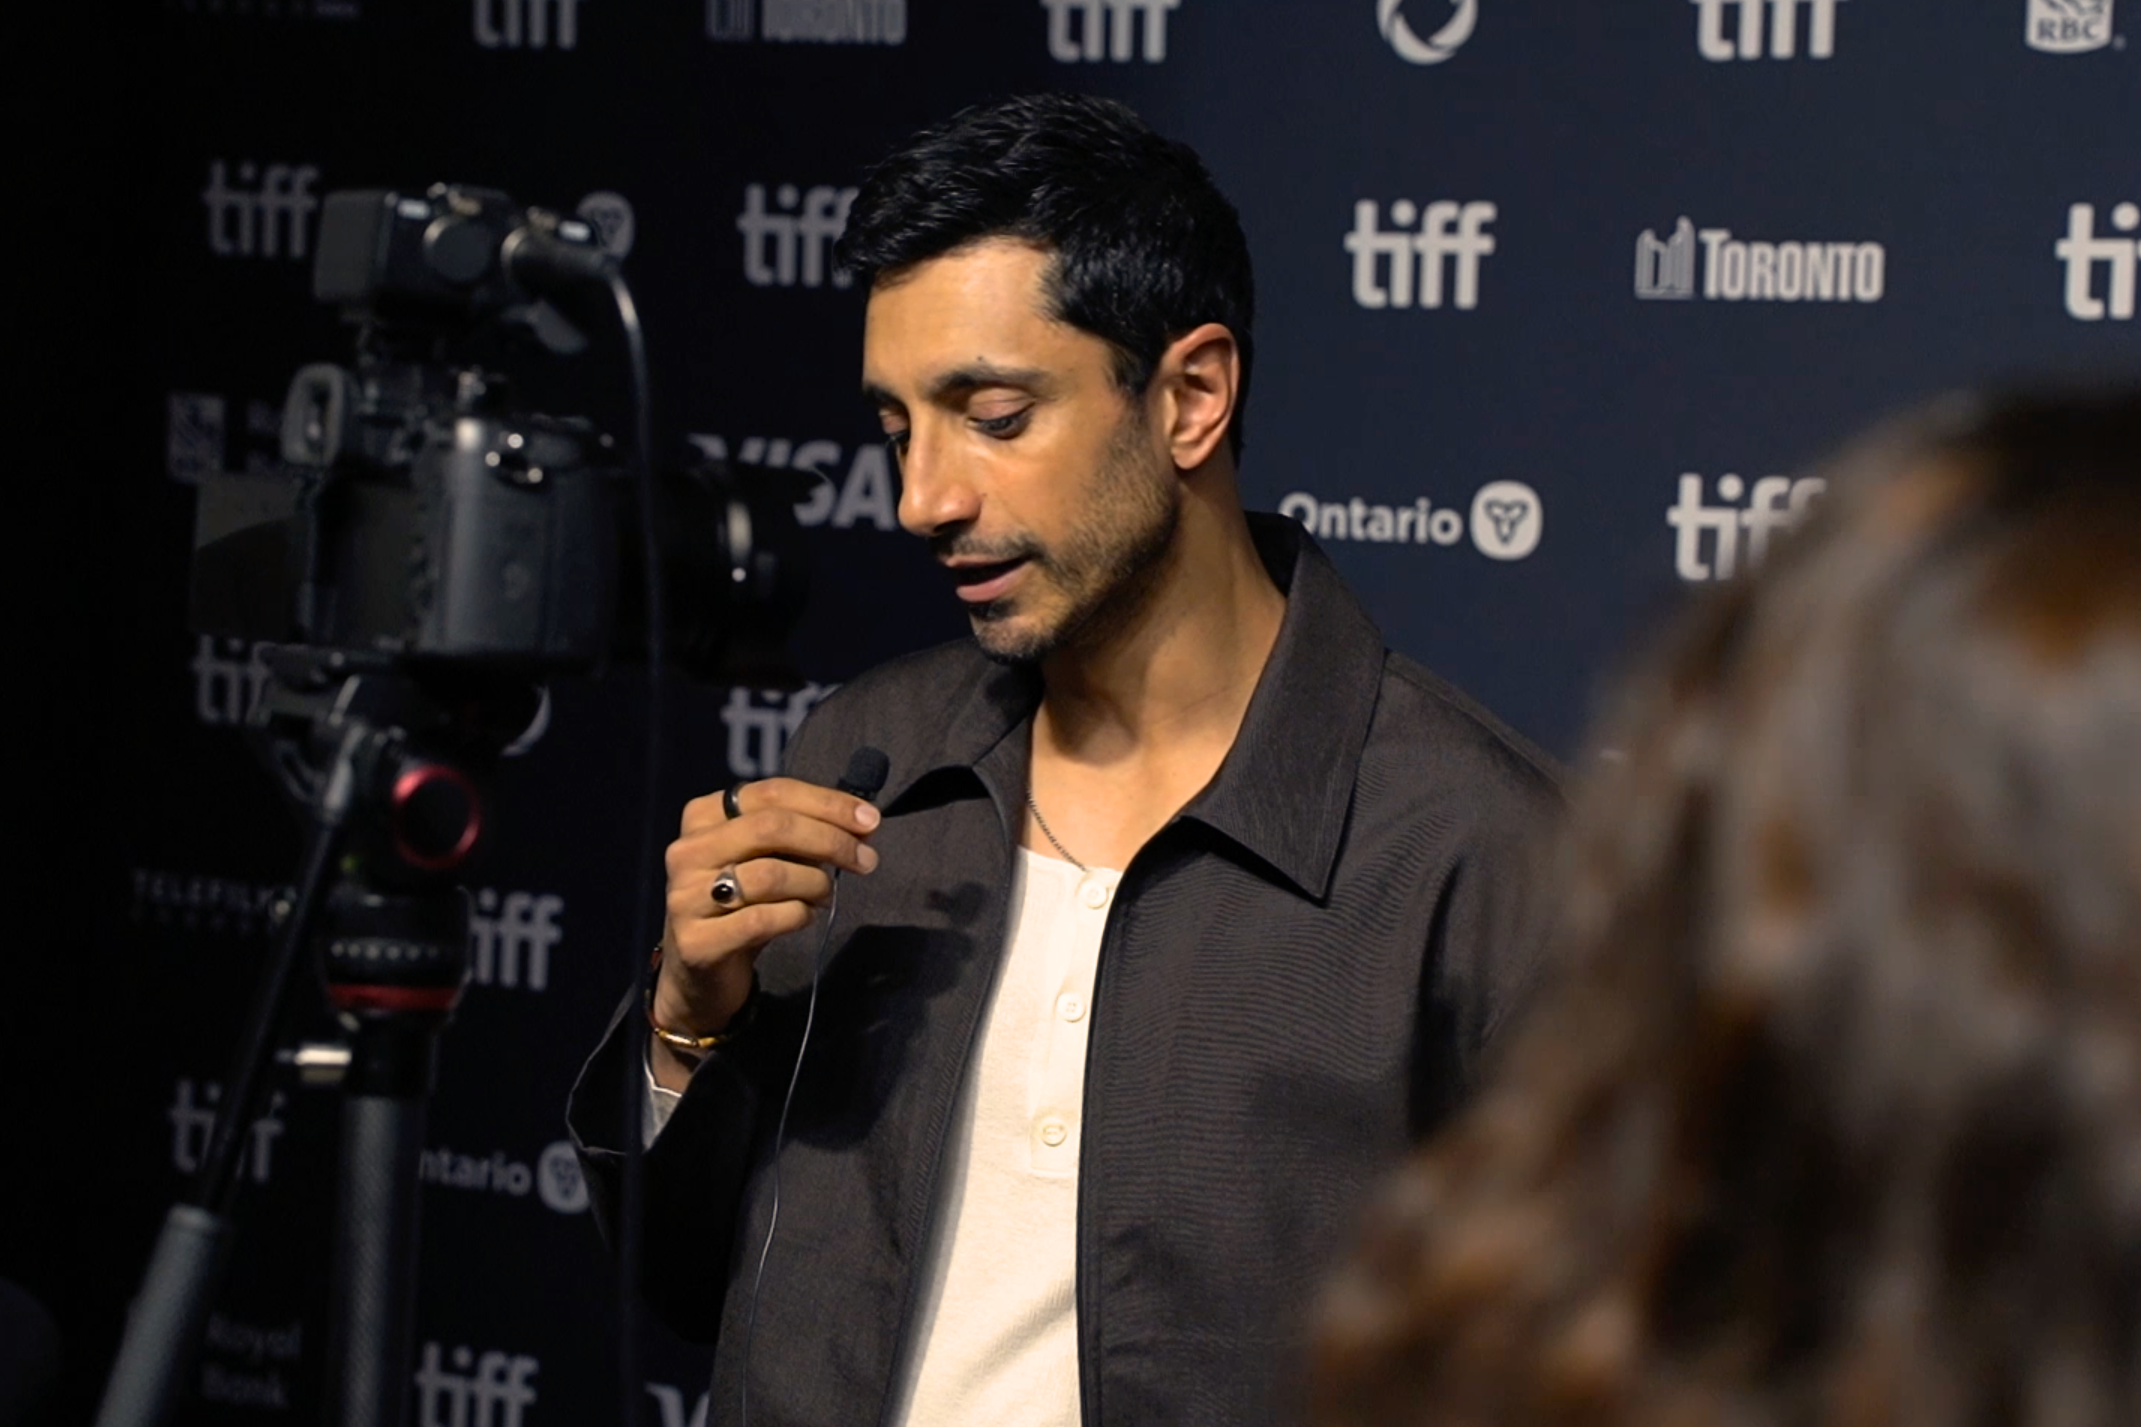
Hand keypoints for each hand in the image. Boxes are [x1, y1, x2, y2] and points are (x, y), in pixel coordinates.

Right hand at [651, 777, 879, 1084]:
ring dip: (814, 884)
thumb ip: (804, 834)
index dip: (828, 803)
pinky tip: (804, 917)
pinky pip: (762, 920)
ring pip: (769, 874)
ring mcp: (686, 896)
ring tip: (825, 894)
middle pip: (772, 827)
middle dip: (830, 840)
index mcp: (703, 816)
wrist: (700, 972)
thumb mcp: (767, 858)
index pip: (773, 792)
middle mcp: (687, 850)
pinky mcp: (696, 941)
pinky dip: (797, 916)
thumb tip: (863, 822)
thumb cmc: (743, 903)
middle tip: (866, 860)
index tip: (870, 820)